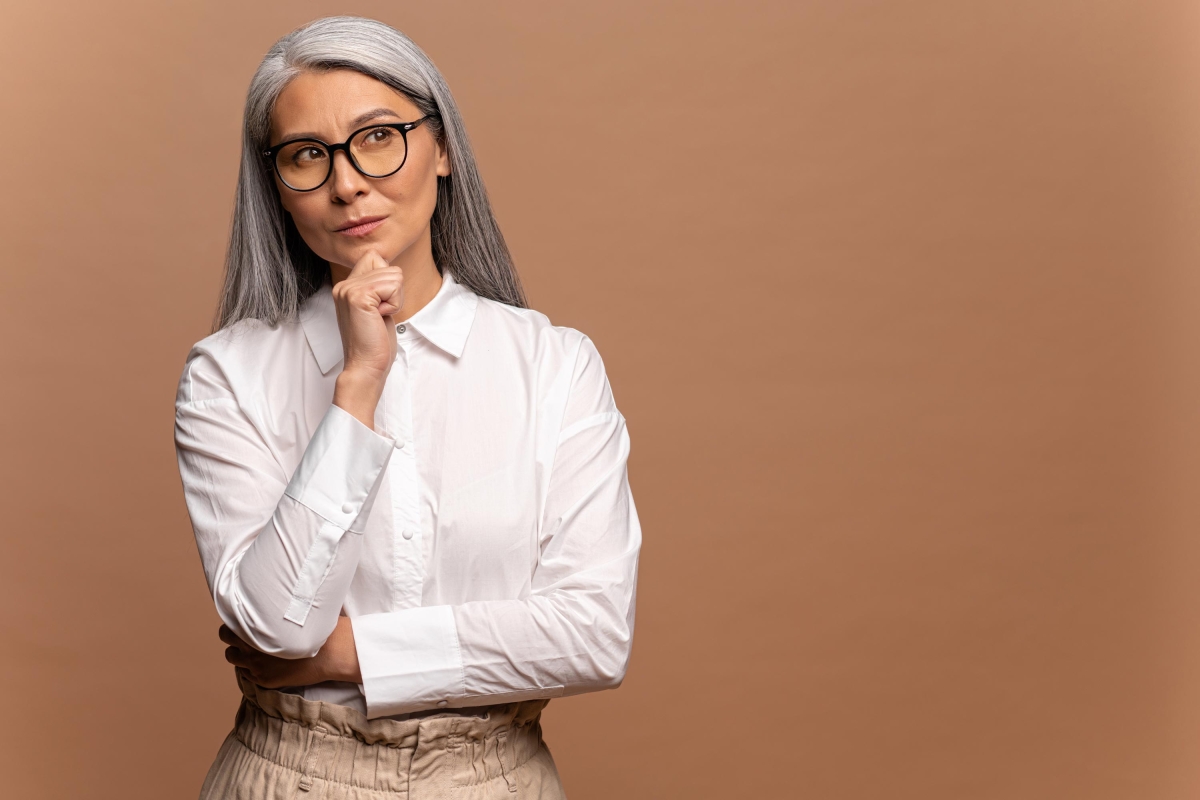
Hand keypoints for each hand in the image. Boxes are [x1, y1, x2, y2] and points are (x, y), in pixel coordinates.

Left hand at [219, 617, 361, 687]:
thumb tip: (269, 599)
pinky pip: (244, 673)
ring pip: (231, 657)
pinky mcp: (264, 679)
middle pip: (225, 638)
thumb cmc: (317, 627)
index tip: (243, 619)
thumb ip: (275, 610)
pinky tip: (263, 661)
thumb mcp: (295, 610)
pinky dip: (249, 667)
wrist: (333, 653)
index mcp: (257, 626)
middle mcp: (251, 646)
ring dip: (239, 651)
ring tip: (253, 647)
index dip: (236, 620)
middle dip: (233, 635)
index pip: (230, 622)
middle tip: (245, 633)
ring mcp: (256, 665)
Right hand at [331, 249, 402, 427]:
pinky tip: (380, 318)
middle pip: (389, 266)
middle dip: (395, 292)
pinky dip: (395, 304)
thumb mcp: (376, 308)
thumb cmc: (374, 342)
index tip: (380, 305)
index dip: (388, 280)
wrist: (366, 366)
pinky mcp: (359, 297)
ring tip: (379, 317)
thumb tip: (389, 265)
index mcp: (346, 286)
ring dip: (396, 299)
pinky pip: (394, 286)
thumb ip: (377, 286)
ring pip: (394, 276)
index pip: (375, 257)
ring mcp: (349, 289)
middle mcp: (343, 285)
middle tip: (380, 315)